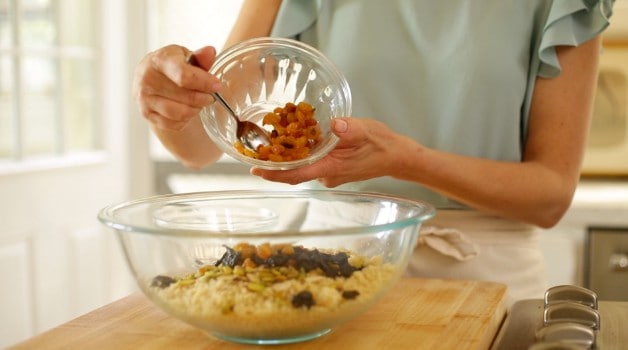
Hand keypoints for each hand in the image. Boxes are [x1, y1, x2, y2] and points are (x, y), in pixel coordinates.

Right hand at [132, 45, 222, 130]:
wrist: (150, 75)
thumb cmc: (172, 64)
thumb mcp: (186, 56)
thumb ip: (200, 57)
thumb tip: (210, 52)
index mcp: (159, 61)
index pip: (184, 76)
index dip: (204, 83)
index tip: (217, 86)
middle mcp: (148, 79)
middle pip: (187, 97)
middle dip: (204, 98)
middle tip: (210, 95)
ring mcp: (144, 98)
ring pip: (181, 113)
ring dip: (196, 110)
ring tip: (199, 102)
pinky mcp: (146, 113)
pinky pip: (174, 124)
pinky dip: (186, 120)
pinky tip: (187, 110)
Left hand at [251, 118, 417, 186]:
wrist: (397, 157)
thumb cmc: (381, 145)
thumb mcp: (365, 131)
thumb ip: (348, 128)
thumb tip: (333, 124)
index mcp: (330, 167)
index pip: (296, 175)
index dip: (274, 174)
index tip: (255, 169)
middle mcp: (326, 175)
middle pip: (294, 171)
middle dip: (276, 161)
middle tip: (257, 147)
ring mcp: (329, 174)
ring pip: (304, 166)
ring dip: (290, 155)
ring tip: (273, 138)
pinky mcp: (333, 169)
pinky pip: (314, 163)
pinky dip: (304, 153)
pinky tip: (298, 138)